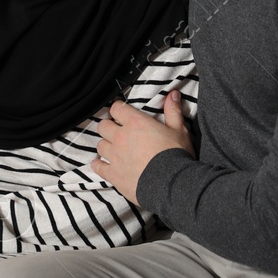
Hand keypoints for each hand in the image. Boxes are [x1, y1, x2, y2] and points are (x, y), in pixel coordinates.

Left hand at [93, 88, 194, 204]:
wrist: (171, 184)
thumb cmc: (175, 155)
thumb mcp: (179, 130)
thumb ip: (173, 111)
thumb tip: (173, 94)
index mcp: (135, 123)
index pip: (117, 108)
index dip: (118, 108)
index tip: (121, 110)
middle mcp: (121, 137)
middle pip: (103, 126)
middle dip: (108, 126)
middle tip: (116, 130)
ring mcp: (114, 157)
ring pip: (100, 146)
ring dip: (105, 145)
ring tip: (112, 148)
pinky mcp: (113, 175)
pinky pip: (98, 167)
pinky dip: (98, 165)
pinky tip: (100, 164)